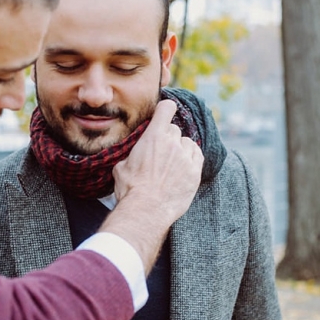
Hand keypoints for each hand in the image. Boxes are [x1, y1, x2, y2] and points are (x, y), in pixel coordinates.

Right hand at [101, 99, 203, 271]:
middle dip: (168, 138)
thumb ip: (132, 155)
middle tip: (161, 152)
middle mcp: (172, 143)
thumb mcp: (122, 167)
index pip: (167, 108)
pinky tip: (183, 168)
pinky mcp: (195, 172)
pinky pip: (198, 156)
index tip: (165, 112)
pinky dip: (191, 159)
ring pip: (188, 143)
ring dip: (181, 149)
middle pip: (175, 130)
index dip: (166, 109)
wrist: (146, 211)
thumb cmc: (130, 190)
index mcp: (153, 136)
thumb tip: (133, 157)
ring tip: (172, 163)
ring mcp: (186, 157)